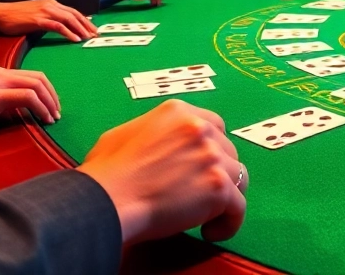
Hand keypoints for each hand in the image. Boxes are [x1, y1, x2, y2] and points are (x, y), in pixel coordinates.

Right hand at [0, 0, 95, 42]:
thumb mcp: (36, 15)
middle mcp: (50, 4)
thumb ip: (49, 18)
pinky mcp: (38, 19)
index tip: (93, 29)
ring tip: (88, 38)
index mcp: (51, 3)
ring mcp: (44, 11)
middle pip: (74, 14)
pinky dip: (68, 32)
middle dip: (87, 25)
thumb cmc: (15, 17)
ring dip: (81, 29)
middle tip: (96, 35)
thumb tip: (60, 27)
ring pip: (68, 19)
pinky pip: (57, 26)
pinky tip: (75, 39)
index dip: (84, 20)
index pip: (73, 11)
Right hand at [0, 66, 60, 134]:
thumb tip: (19, 107)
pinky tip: (43, 119)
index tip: (52, 105)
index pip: (32, 75)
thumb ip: (0, 96)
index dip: (47, 90)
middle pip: (39, 78)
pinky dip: (40, 108)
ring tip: (53, 118)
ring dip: (49, 103)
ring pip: (35, 86)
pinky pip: (26, 97)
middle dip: (53, 96)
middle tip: (57, 112)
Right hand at [77, 100, 245, 245]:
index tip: (203, 166)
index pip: (214, 125)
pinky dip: (229, 223)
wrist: (107, 199)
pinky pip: (239, 207)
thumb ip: (153, 134)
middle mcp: (199, 128)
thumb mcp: (124, 135)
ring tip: (205, 215)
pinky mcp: (218, 186)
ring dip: (224, 196)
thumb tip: (158, 145)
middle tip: (199, 193)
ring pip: (238, 177)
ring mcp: (212, 156)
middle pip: (228, 151)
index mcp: (178, 112)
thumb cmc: (106, 172)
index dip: (212, 148)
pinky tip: (210, 231)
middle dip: (217, 172)